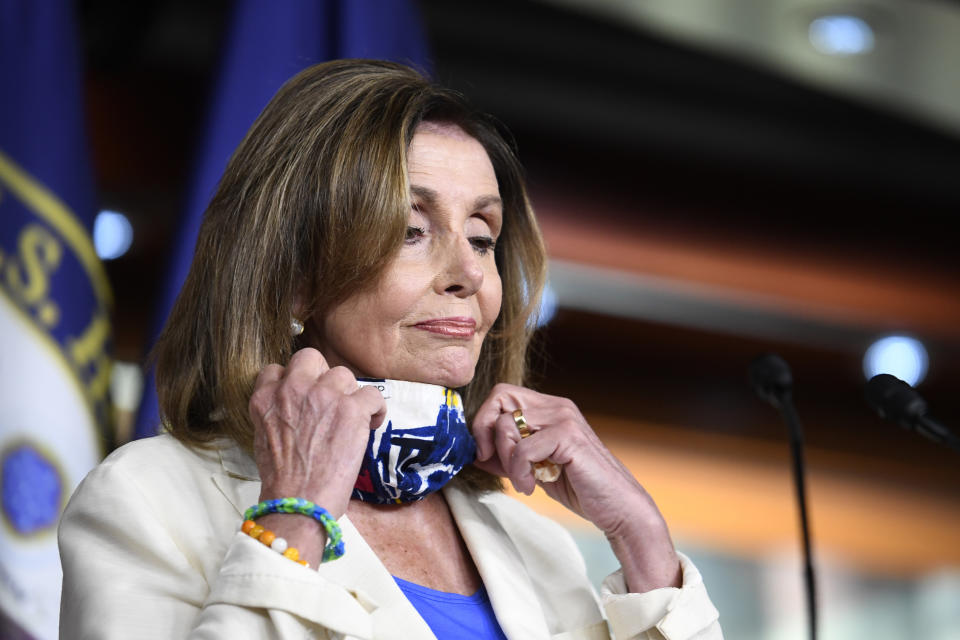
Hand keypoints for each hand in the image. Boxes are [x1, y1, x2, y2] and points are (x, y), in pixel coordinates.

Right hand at [249, 348, 385, 520]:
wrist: (298, 503)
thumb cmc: (283, 481)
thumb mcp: (264, 437)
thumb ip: (277, 413)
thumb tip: (299, 410)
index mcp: (266, 398)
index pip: (277, 369)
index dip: (295, 382)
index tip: (305, 397)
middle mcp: (293, 389)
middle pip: (311, 358)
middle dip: (322, 376)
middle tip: (330, 401)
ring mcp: (323, 396)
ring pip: (343, 374)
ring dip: (349, 394)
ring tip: (352, 418)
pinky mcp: (351, 409)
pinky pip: (372, 394)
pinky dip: (376, 409)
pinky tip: (371, 423)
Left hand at [471, 384, 680, 590]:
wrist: (619, 508)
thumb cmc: (580, 488)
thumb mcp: (535, 469)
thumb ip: (508, 456)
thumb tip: (475, 453)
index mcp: (550, 408)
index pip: (502, 394)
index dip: (484, 421)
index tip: (485, 454)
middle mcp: (557, 406)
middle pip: (500, 398)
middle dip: (487, 433)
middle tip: (496, 464)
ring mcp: (564, 418)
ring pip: (507, 424)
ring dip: (506, 460)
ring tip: (524, 481)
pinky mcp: (569, 437)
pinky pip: (522, 449)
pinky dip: (519, 472)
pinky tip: (532, 486)